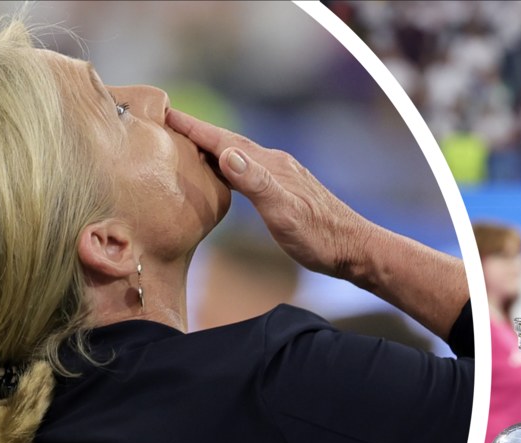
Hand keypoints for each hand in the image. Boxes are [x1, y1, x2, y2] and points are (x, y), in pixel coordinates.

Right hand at [166, 109, 372, 278]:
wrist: (354, 249)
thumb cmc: (319, 237)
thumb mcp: (284, 212)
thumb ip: (256, 183)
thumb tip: (227, 153)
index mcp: (270, 166)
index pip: (224, 141)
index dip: (195, 129)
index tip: (167, 114)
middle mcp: (275, 164)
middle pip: (229, 142)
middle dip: (199, 132)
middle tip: (169, 123)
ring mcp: (281, 176)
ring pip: (239, 155)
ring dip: (213, 147)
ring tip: (189, 144)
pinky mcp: (286, 189)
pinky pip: (249, 170)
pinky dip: (230, 166)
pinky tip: (226, 173)